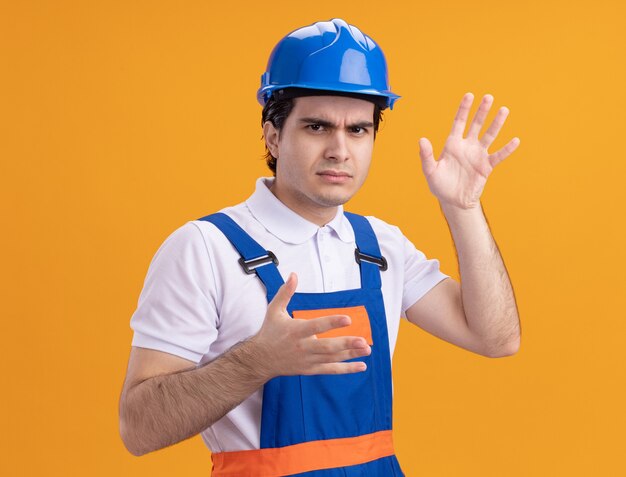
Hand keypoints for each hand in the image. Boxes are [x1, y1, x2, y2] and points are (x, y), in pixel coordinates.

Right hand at [251, 273, 370, 377]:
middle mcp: (303, 347)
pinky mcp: (310, 369)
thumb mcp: (274, 310)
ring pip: (331, 358)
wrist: (260, 359)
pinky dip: (346, 369)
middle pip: (327, 347)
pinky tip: (361, 366)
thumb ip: (285, 292)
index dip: (332, 322)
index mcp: (296, 331)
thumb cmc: (269, 332)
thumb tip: (293, 275)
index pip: (316, 326)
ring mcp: (307, 360)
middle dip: (346, 344)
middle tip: (363, 341)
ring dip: (350, 355)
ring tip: (367, 349)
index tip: (348, 318)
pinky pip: (330, 370)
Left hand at [418, 93, 519, 209]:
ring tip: (504, 110)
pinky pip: (498, 155)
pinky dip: (507, 149)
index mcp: (452, 144)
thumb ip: (425, 155)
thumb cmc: (439, 185)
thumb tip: (422, 140)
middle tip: (489, 97)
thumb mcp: (430, 170)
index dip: (464, 109)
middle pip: (476, 124)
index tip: (469, 95)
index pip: (459, 122)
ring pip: (489, 135)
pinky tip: (515, 141)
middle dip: (482, 111)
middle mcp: (467, 146)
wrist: (453, 201)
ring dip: (496, 123)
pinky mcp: (486, 166)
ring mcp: (478, 155)